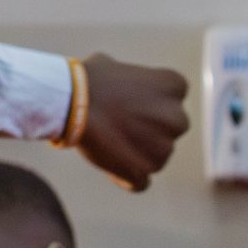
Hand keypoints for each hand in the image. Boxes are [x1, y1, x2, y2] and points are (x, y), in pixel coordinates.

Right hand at [74, 54, 189, 191]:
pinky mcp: (144, 171)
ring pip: (156, 155)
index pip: (171, 98)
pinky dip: (127, 177)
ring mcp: (163, 148)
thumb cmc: (87, 80)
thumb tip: (121, 87)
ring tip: (108, 144)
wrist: (70, 104)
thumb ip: (131, 81)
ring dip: (138, 152)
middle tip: (120, 125)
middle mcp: (177, 118)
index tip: (128, 103)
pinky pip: (140, 181)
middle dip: (150, 128)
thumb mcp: (115, 66)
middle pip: (170, 127)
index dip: (149, 102)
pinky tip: (110, 167)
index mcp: (174, 86)